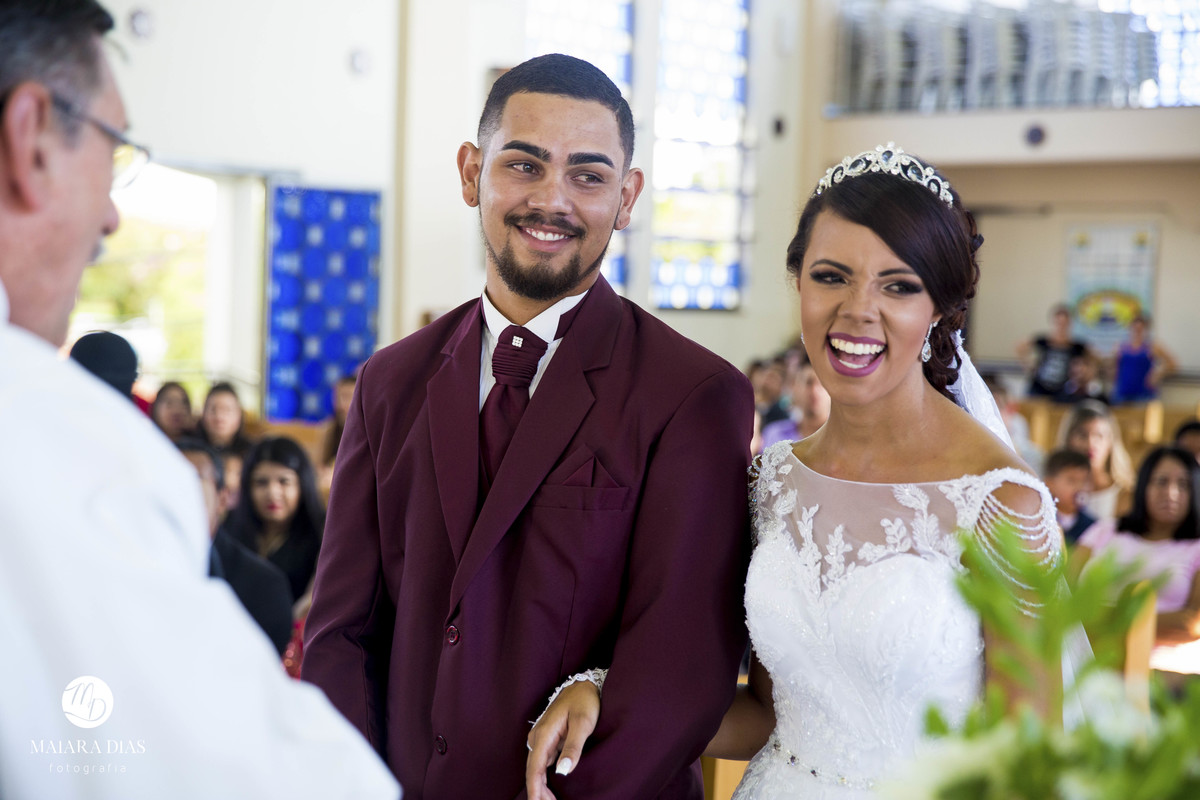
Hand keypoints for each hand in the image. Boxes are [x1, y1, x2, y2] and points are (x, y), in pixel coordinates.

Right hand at [525, 680, 599, 799]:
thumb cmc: (584, 701)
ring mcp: (541, 738)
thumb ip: (573, 747)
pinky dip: (544, 777)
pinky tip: (550, 788)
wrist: (584, 684)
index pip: (535, 768)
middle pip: (533, 771)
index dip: (535, 789)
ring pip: (537, 768)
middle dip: (538, 792)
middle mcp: (538, 737)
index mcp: (544, 734)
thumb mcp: (583, 723)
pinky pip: (542, 762)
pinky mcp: (547, 739)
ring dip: (541, 786)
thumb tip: (562, 771)